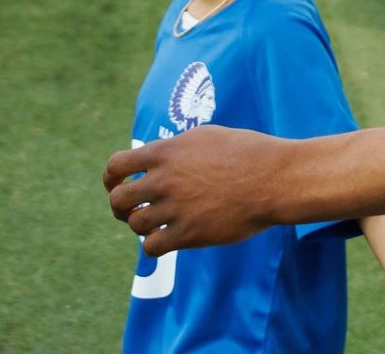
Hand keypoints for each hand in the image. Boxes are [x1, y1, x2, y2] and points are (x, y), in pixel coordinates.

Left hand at [104, 126, 285, 255]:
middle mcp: (163, 180)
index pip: (116, 166)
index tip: (116, 186)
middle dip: (121, 207)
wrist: (273, 178)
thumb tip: (158, 157)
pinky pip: (152, 247)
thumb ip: (175, 149)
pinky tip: (166, 240)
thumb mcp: (205, 137)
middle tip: (133, 210)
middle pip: (118, 200)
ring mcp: (175, 208)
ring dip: (140, 226)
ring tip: (156, 224)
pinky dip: (153, 245)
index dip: (111, 179)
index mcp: (164, 153)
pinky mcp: (189, 234)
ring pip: (135, 224)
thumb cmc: (246, 153)